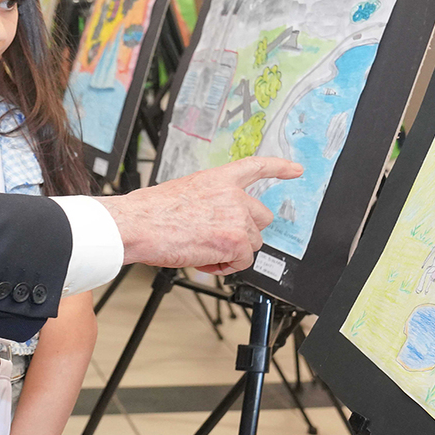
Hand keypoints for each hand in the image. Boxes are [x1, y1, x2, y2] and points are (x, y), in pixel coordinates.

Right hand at [100, 156, 302, 272]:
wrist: (138, 224)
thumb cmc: (150, 212)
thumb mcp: (184, 192)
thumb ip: (209, 200)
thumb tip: (214, 221)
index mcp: (218, 178)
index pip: (257, 167)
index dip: (279, 168)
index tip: (296, 169)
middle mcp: (232, 194)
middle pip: (261, 218)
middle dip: (244, 233)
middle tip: (219, 242)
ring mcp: (236, 217)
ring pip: (253, 243)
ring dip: (232, 253)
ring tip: (203, 252)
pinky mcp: (234, 241)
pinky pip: (242, 262)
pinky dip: (225, 268)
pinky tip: (204, 261)